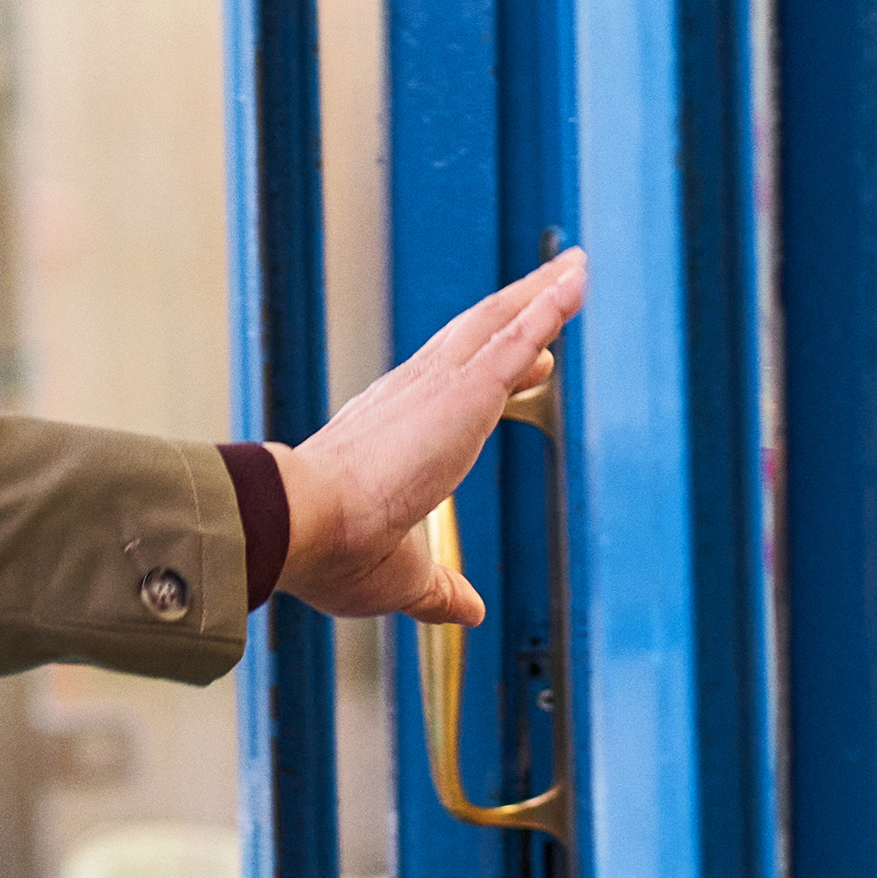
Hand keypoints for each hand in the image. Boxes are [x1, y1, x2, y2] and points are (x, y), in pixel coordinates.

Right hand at [271, 247, 585, 625]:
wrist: (301, 526)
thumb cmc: (332, 553)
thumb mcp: (403, 577)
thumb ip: (440, 590)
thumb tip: (469, 610)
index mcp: (393, 431)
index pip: (453, 387)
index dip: (495, 369)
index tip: (533, 359)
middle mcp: (413, 395)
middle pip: (477, 336)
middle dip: (517, 309)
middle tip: (556, 283)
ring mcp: (439, 387)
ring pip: (499, 324)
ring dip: (540, 294)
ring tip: (575, 267)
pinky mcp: (464, 391)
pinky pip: (518, 337)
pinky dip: (549, 307)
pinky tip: (575, 282)